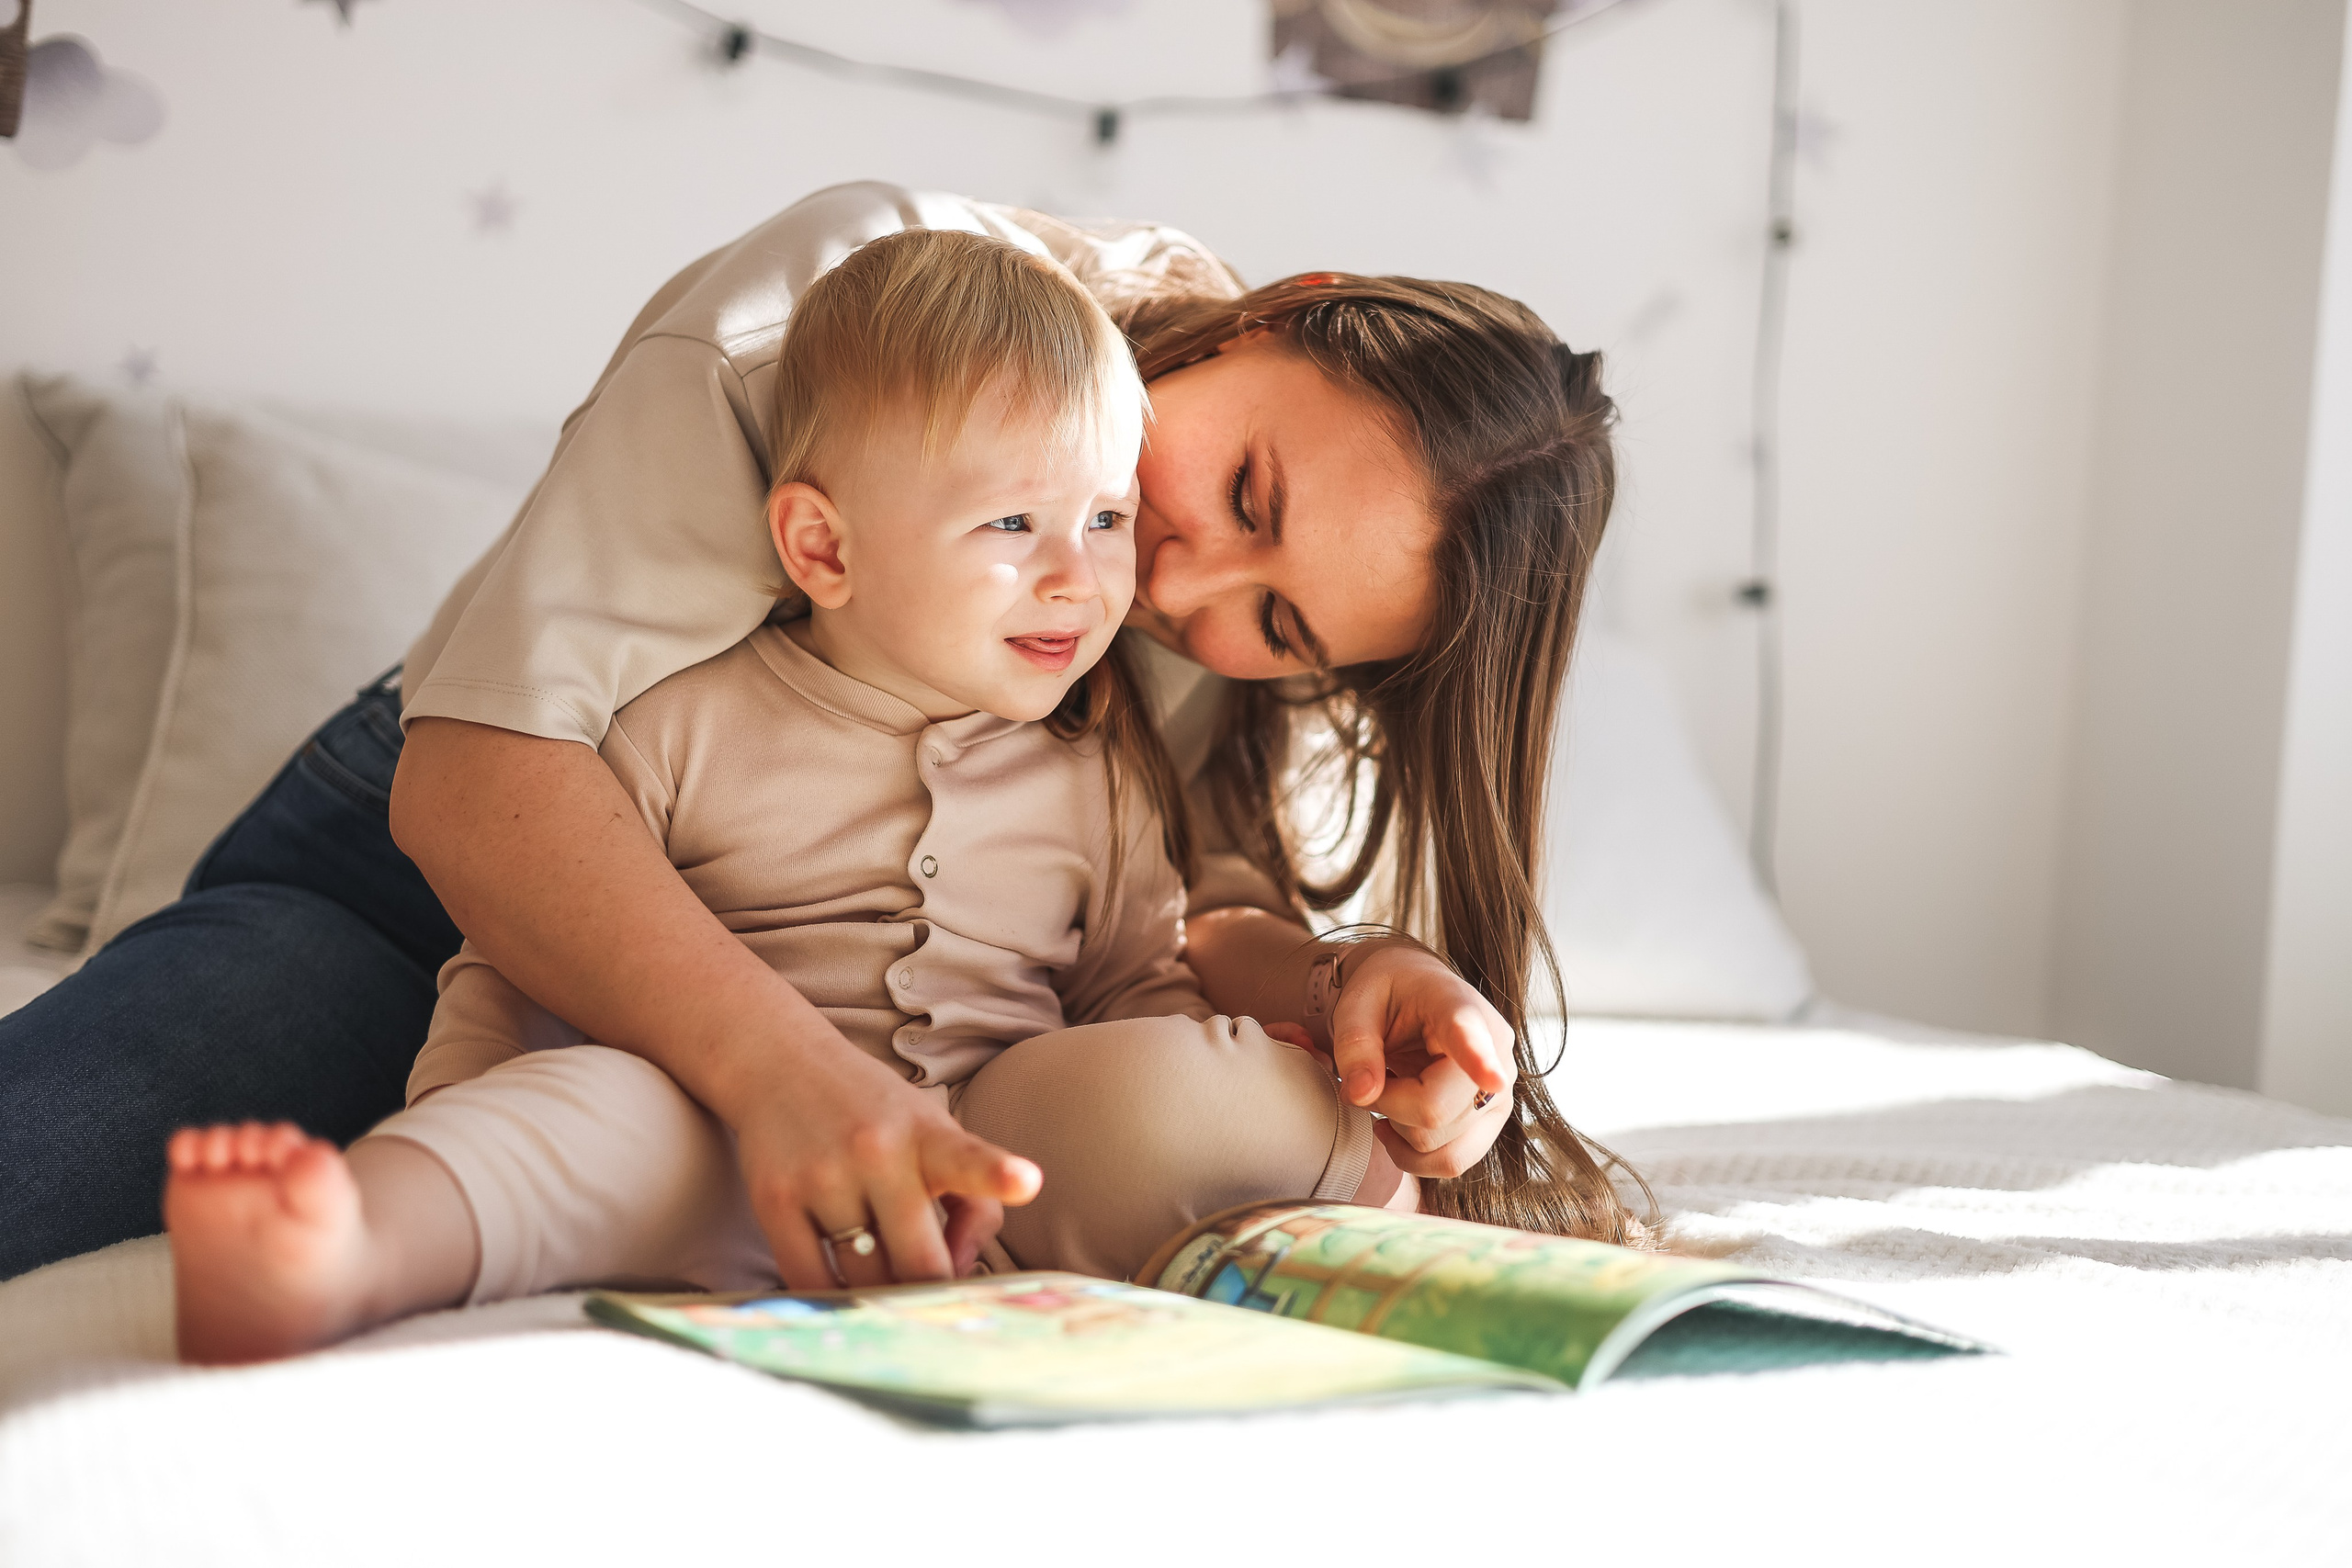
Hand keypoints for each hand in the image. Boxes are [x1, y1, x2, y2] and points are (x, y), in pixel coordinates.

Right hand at [721, 1034, 1039, 1289]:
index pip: (968, 1158)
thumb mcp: (938, 1136)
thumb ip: (974, 1203)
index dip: (997, 1174)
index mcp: (929, 1136)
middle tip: (929, 1300)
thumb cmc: (878, 1116)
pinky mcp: (774, 1201)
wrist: (782, 1066)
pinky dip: (830, 1297)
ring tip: (877, 1264)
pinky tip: (839, 1285)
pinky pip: (808, 1281)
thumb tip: (958, 1273)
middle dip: (930, 1295)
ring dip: (879, 1293)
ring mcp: (823, 1178)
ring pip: (865, 1282)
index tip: (1025, 1181)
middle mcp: (877, 1153)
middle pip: (919, 1262)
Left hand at [1317, 943, 1517, 1178]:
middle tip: (1369, 1078)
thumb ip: (1354, 1044)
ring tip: (1387, 1094)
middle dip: (1387, 1106)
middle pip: (1435, 1112)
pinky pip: (1453, 1162)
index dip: (1480, 1060)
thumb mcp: (1357, 1004)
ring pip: (1444, 1148)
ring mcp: (1500, 1094)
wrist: (1416, 992)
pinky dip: (1415, 1155)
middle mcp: (1496, 1053)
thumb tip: (1362, 1095)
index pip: (1470, 1036)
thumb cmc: (1388, 993)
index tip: (1493, 1077)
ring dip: (1399, 1133)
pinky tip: (1396, 1124)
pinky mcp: (1492, 1121)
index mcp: (1457, 1007)